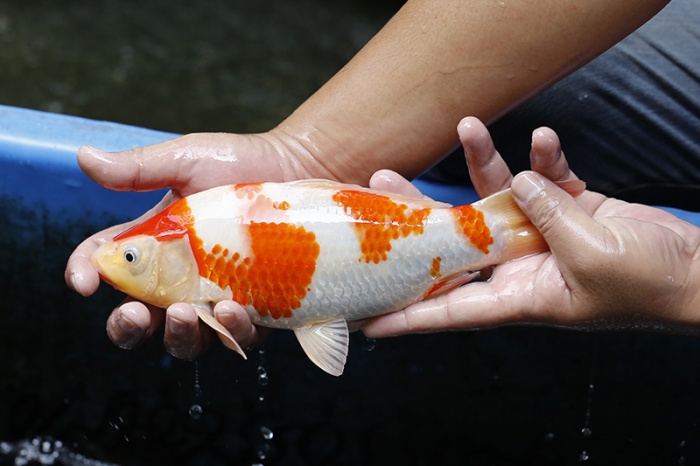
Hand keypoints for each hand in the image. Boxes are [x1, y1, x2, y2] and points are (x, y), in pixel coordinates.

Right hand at [66, 131, 330, 358]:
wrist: (300, 169)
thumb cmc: (239, 163)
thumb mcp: (185, 160)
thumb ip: (138, 168)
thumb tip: (84, 157)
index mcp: (151, 244)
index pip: (105, 267)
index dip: (85, 275)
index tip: (85, 282)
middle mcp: (179, 279)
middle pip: (139, 320)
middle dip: (127, 327)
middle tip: (134, 315)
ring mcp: (216, 297)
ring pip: (185, 339)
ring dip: (177, 336)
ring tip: (185, 313)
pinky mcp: (255, 309)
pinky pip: (236, 335)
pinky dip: (229, 332)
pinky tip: (231, 310)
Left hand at [363, 117, 699, 336]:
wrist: (691, 269)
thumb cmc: (646, 285)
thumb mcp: (593, 258)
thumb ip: (548, 218)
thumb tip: (519, 184)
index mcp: (516, 298)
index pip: (449, 313)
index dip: (407, 318)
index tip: (366, 322)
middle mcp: (516, 268)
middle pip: (454, 243)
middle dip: (420, 214)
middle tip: (383, 182)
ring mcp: (537, 237)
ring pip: (493, 200)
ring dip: (482, 162)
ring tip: (467, 127)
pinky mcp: (563, 211)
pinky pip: (543, 181)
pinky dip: (543, 159)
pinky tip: (543, 139)